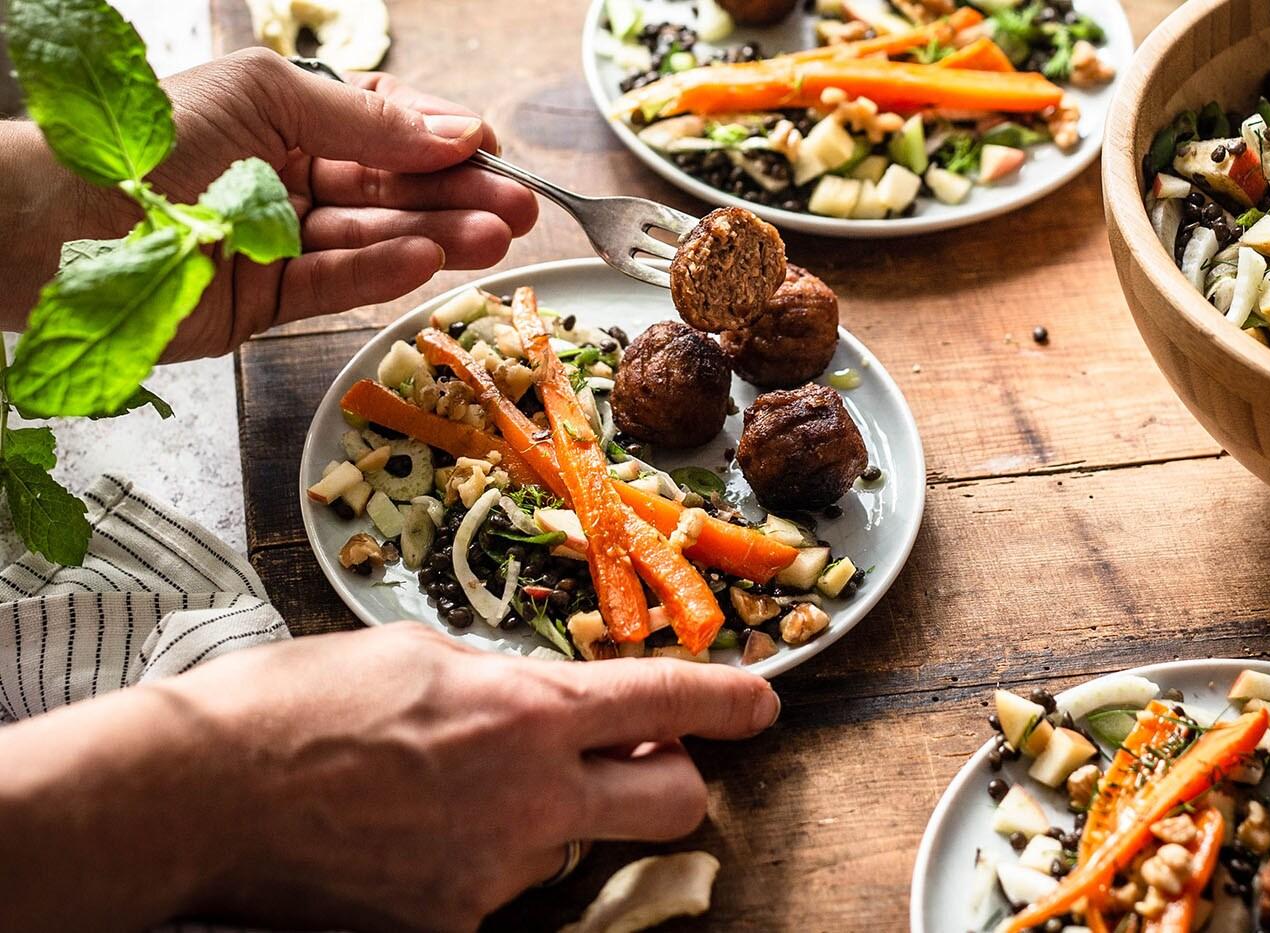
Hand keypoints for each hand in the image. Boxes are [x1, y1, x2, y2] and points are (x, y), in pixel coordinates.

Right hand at [0, 622, 779, 931]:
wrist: (198, 797)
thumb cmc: (299, 705)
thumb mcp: (417, 656)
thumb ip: (505, 682)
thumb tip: (555, 702)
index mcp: (526, 713)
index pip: (665, 704)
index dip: (729, 700)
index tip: (761, 702)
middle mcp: (530, 802)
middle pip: (673, 804)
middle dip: (673, 780)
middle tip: (631, 761)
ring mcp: (494, 877)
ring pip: (574, 845)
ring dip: (550, 815)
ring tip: (453, 787)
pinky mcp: (451, 926)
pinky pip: (503, 887)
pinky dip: (483, 856)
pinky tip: (416, 829)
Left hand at [15, 48, 537, 359]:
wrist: (65, 224)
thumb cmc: (157, 142)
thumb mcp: (268, 99)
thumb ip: (365, 121)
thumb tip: (455, 129)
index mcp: (287, 120)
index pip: (385, 132)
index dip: (441, 141)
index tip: (491, 150)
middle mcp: (290, 181)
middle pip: (394, 191)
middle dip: (459, 196)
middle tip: (523, 206)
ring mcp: (282, 245)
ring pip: (376, 240)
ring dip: (439, 237)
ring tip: (499, 235)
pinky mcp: (269, 303)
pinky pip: (337, 283)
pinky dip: (383, 272)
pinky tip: (431, 261)